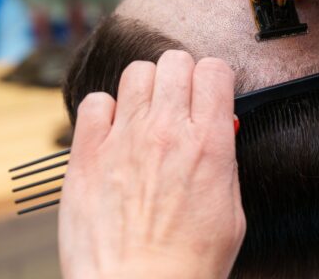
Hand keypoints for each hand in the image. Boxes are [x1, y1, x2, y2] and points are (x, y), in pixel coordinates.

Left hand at [58, 51, 244, 278]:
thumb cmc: (187, 264)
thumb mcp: (232, 213)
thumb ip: (225, 163)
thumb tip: (219, 133)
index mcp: (208, 144)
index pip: (214, 70)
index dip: (214, 79)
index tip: (210, 93)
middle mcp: (166, 132)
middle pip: (175, 61)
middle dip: (182, 76)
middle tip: (180, 102)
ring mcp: (123, 140)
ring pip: (136, 72)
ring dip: (146, 88)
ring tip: (146, 115)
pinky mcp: (86, 155)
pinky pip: (94, 102)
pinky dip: (104, 111)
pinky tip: (113, 132)